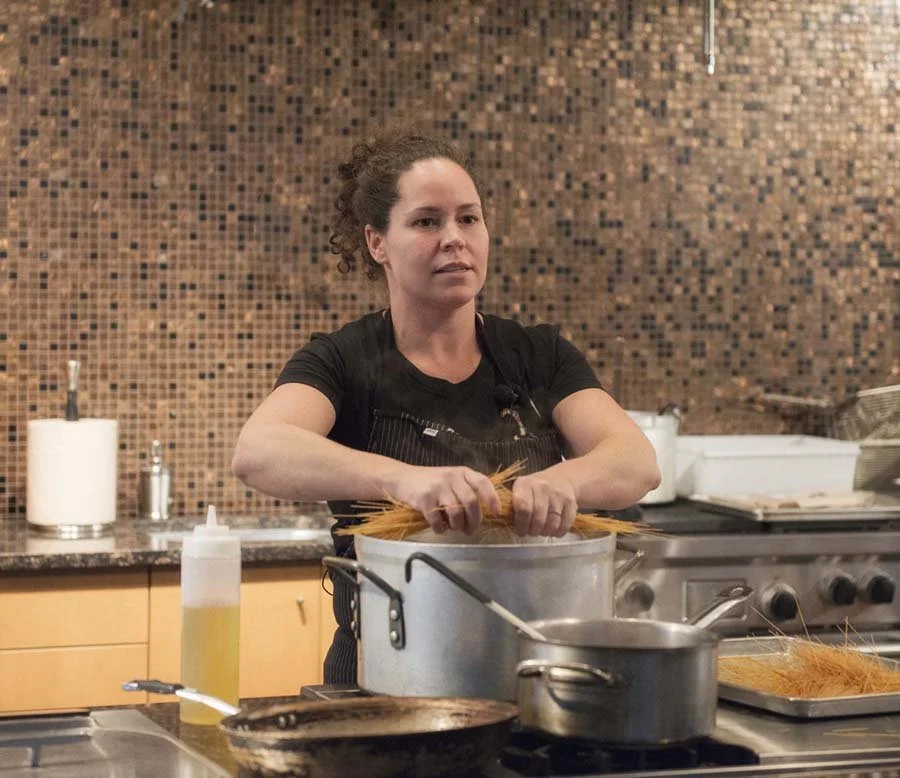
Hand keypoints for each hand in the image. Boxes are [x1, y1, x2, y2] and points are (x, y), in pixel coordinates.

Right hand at [387, 465, 501, 533]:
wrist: (402, 478)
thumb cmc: (430, 482)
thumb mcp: (451, 480)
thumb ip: (467, 490)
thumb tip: (484, 513)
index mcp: (462, 472)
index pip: (482, 482)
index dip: (492, 498)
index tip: (496, 512)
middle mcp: (451, 477)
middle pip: (471, 501)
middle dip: (474, 520)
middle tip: (470, 529)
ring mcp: (438, 487)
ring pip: (456, 512)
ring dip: (457, 525)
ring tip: (454, 528)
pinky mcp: (424, 498)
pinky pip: (438, 520)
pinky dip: (441, 528)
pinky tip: (439, 527)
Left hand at [511, 472, 577, 536]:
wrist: (560, 479)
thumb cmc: (535, 490)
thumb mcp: (521, 491)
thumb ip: (514, 506)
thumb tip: (510, 525)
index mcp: (525, 484)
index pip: (522, 506)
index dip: (521, 524)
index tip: (520, 531)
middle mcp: (542, 487)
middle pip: (538, 518)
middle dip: (533, 531)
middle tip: (531, 532)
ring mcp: (558, 494)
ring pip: (552, 524)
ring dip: (545, 532)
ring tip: (541, 531)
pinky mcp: (571, 503)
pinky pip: (565, 525)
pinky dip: (558, 532)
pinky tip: (553, 530)